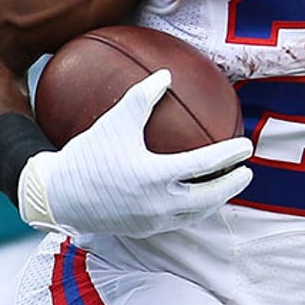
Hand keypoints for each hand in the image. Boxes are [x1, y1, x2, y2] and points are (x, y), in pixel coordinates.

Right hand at [17, 69, 253, 236]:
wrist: (58, 195)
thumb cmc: (87, 154)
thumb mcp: (115, 121)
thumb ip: (143, 96)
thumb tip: (165, 74)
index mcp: (156, 176)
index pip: (205, 165)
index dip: (229, 155)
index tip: (246, 146)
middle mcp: (159, 203)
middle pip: (210, 197)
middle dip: (232, 184)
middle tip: (246, 171)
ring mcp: (153, 221)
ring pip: (196, 214)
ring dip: (215, 201)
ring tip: (225, 187)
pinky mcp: (144, 230)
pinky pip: (179, 221)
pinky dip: (194, 211)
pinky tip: (196, 201)